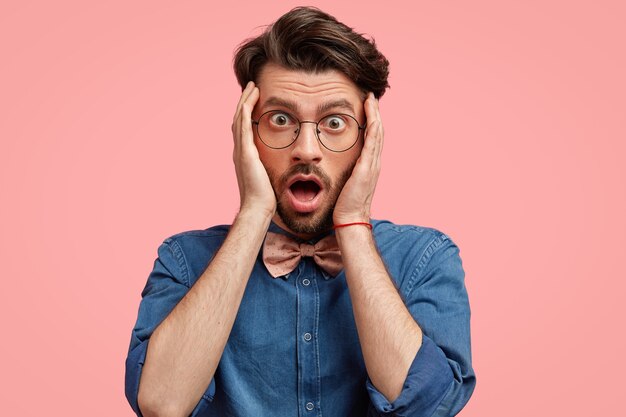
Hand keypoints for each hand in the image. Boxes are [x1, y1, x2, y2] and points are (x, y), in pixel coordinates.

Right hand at [231, 82, 275, 216]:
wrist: (258, 208)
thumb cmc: (266, 200)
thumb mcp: (270, 180)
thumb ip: (272, 170)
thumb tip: (285, 170)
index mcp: (245, 157)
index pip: (244, 129)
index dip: (248, 114)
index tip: (256, 101)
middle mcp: (240, 151)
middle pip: (239, 119)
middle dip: (245, 102)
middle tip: (252, 88)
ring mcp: (241, 150)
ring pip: (240, 117)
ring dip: (246, 100)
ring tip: (252, 87)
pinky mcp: (245, 151)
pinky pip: (244, 123)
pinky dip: (247, 107)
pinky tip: (252, 96)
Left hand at [333, 92, 382, 224]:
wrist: (349, 219)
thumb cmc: (343, 205)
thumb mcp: (345, 183)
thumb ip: (343, 172)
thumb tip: (333, 165)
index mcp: (368, 166)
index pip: (372, 138)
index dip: (370, 122)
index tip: (365, 108)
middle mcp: (374, 162)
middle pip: (377, 132)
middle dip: (374, 113)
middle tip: (371, 97)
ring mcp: (372, 164)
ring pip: (377, 133)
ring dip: (375, 115)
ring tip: (371, 99)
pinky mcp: (367, 166)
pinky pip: (373, 141)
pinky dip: (373, 125)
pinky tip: (371, 114)